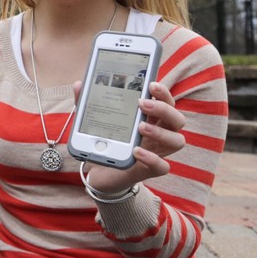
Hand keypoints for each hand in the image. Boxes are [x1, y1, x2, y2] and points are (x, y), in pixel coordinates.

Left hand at [71, 81, 185, 193]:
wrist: (101, 173)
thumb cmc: (106, 142)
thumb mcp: (95, 121)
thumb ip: (88, 104)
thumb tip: (79, 85)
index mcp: (150, 119)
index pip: (167, 102)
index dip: (163, 93)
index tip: (151, 84)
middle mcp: (159, 134)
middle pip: (177, 119)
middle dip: (163, 109)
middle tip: (142, 104)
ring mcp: (157, 152)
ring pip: (177, 141)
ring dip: (160, 132)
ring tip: (140, 127)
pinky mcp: (149, 170)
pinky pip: (162, 166)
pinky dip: (152, 158)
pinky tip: (136, 151)